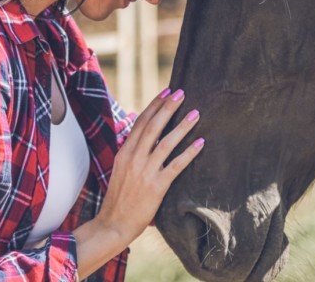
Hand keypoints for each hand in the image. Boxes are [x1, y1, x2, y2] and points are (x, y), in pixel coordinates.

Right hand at [95, 88, 203, 243]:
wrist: (113, 223)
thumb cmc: (119, 197)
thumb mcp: (120, 169)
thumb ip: (131, 152)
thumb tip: (143, 136)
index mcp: (124, 152)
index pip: (140, 122)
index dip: (155, 105)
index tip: (167, 91)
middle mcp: (133, 158)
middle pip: (153, 126)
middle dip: (168, 107)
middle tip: (182, 93)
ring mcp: (145, 172)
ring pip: (166, 142)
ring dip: (182, 126)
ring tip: (196, 113)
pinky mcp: (156, 186)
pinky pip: (176, 165)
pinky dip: (189, 152)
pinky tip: (201, 142)